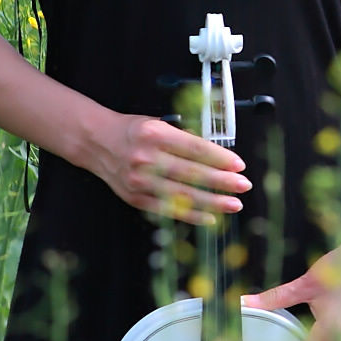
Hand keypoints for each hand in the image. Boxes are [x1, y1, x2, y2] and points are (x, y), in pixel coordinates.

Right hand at [87, 111, 249, 222]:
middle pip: (191, 173)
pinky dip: (191, 215)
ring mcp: (139, 180)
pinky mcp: (136, 198)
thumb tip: (217, 155)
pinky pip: (168, 210)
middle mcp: (146, 158)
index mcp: (155, 134)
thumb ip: (185, 138)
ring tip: (234, 204)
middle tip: (243, 185)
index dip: (219, 158)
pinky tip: (210, 217)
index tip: (239, 165)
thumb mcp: (158, 124)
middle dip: (222, 182)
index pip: (194, 148)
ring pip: (182, 195)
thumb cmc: (133, 131)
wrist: (97, 142)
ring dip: (212, 202)